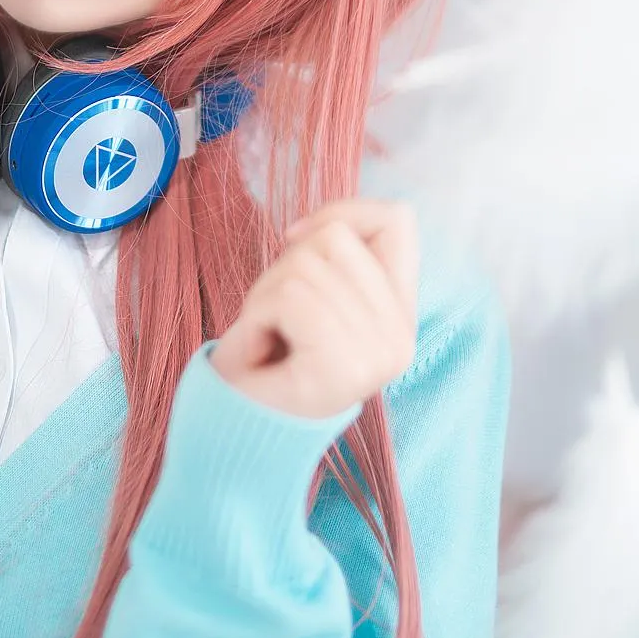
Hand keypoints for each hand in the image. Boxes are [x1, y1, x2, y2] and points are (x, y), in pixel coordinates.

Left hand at [209, 198, 419, 418]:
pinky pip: (290, 297)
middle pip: (337, 237)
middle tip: (278, 316)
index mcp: (402, 314)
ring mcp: (379, 356)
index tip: (297, 240)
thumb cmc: (267, 351)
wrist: (236, 425)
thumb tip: (326, 222)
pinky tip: (262, 348)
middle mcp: (402, 337)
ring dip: (266, 293)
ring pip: (306, 265)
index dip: (341, 212)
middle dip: (287, 263)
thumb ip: (334, 252)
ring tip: (270, 334)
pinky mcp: (346, 369)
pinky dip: (258, 314)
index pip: (398, 220)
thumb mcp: (308, 285)